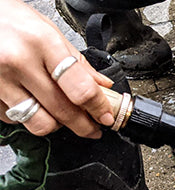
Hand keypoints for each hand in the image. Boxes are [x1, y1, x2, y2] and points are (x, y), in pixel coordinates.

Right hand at [0, 0, 114, 137]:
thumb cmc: (9, 19)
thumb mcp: (49, 31)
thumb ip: (78, 62)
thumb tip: (102, 85)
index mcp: (42, 43)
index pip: (81, 88)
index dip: (99, 108)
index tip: (106, 117)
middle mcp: (19, 62)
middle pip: (63, 111)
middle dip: (84, 126)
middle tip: (92, 127)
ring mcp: (0, 80)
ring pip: (39, 123)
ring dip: (56, 125)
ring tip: (62, 116)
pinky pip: (15, 119)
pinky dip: (28, 117)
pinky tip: (33, 103)